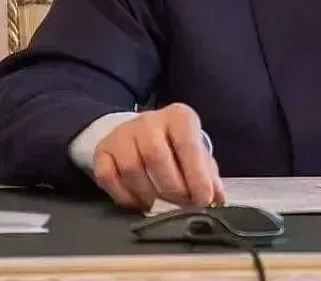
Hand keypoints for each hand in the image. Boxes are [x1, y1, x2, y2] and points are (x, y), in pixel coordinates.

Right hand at [92, 103, 224, 210]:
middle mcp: (148, 120)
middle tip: (182, 204)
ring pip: (131, 168)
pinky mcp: (103, 151)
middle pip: (156, 156)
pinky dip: (124, 196)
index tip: (203, 198)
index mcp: (178, 117)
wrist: (140, 134)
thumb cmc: (175, 146)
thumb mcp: (195, 153)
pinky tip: (139, 202)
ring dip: (148, 193)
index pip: (187, 144)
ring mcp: (122, 134)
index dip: (196, 175)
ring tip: (160, 204)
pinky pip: (108, 177)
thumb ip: (207, 174)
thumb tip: (217, 197)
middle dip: (172, 187)